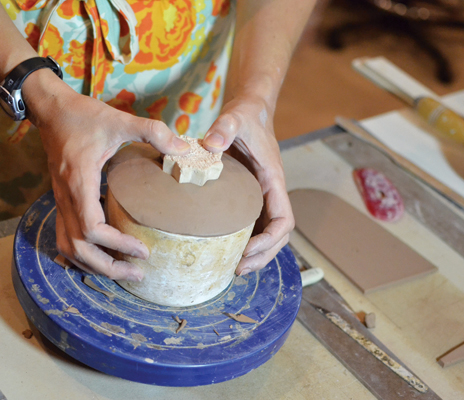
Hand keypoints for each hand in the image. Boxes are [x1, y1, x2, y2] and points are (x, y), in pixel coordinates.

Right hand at [23, 70, 189, 280]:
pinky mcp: (61, 200)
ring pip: (68, 247)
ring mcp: (60, 201)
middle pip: (79, 248)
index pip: (93, 229)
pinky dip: (80, 254)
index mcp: (80, 182)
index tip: (144, 250)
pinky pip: (64, 237)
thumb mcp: (119, 120)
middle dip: (107, 266)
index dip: (118, 245)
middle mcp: (66, 198)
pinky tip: (99, 257)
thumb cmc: (83, 116)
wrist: (51, 110)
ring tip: (120, 270)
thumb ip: (152, 131)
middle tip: (137, 274)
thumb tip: (183, 147)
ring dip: (92, 264)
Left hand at [202, 94, 294, 275]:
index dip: (270, 240)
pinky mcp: (248, 195)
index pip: (284, 220)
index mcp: (273, 180)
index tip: (247, 250)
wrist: (249, 111)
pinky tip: (224, 249)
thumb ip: (225, 127)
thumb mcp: (235, 117)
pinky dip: (242, 240)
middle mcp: (270, 192)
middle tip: (237, 270)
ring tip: (231, 268)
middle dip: (262, 256)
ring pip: (265, 233)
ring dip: (254, 253)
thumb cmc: (245, 115)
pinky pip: (251, 224)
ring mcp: (260, 196)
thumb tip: (209, 144)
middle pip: (277, 236)